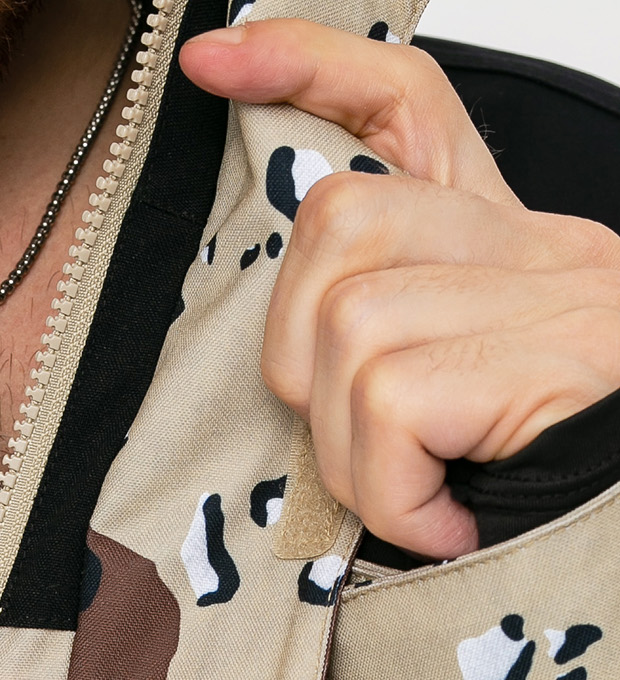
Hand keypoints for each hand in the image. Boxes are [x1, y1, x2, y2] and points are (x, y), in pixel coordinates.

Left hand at [181, 20, 619, 555]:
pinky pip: (392, 404)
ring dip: (354, 450)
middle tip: (367, 451)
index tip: (219, 60)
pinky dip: (393, 490)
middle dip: (303, 361)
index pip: (406, 106)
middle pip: (340, 225)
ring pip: (352, 327)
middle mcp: (539, 252)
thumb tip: (292, 375)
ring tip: (417, 500)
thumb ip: (386, 370)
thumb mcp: (456, 420)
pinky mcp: (556, 359)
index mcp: (508, 251)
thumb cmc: (553, 496)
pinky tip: (444, 524)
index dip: (310, 65)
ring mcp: (556, 297)